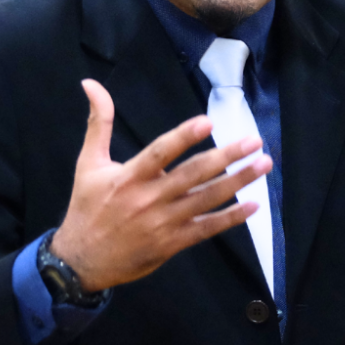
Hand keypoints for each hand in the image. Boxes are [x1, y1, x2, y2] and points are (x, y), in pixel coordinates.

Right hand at [51, 78, 271, 292]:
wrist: (81, 261)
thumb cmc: (87, 207)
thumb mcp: (88, 163)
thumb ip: (98, 123)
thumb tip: (90, 83)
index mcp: (129, 177)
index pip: (160, 153)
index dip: (184, 137)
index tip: (209, 122)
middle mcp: (149, 199)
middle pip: (193, 175)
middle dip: (227, 156)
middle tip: (254, 141)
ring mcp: (163, 223)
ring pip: (206, 200)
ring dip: (238, 181)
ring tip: (263, 165)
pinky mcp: (172, 243)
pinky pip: (207, 228)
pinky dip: (231, 217)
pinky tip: (253, 205)